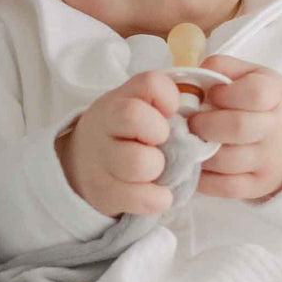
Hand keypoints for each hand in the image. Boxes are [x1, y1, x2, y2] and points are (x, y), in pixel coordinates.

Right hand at [56, 72, 179, 216]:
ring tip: (157, 172)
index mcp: (119, 99)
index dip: (168, 98)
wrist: (82, 164)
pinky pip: (140, 197)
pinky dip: (157, 199)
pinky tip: (158, 194)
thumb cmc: (124, 134)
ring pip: (138, 161)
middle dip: (158, 133)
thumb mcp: (135, 106)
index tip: (170, 113)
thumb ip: (163, 102)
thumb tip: (199, 109)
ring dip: (157, 169)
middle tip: (160, 145)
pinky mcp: (104, 191)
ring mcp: (101, 159)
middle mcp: (105, 124)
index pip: (149, 83)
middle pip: (133, 116)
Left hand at [188, 54, 281, 200]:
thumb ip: (223, 68)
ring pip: (226, 160)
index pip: (255, 93)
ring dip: (198, 151)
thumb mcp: (252, 76)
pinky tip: (195, 164)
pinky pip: (224, 187)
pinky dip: (202, 178)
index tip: (212, 94)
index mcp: (276, 96)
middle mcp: (276, 129)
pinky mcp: (258, 186)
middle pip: (238, 127)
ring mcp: (269, 161)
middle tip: (192, 122)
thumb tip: (193, 77)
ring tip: (190, 143)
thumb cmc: (263, 104)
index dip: (226, 94)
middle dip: (204, 124)